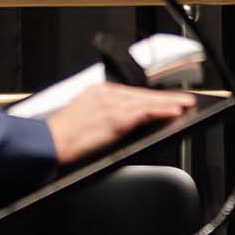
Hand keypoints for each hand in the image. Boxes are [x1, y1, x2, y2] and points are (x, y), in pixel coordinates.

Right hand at [46, 83, 195, 162]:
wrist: (47, 143)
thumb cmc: (62, 138)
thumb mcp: (85, 119)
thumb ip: (105, 116)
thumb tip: (127, 124)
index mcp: (97, 92)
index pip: (131, 93)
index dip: (153, 97)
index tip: (167, 99)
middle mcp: (105, 93)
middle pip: (142, 94)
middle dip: (166, 97)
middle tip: (185, 99)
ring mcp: (111, 104)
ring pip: (148, 101)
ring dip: (170, 103)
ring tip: (186, 105)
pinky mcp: (115, 117)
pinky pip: (145, 112)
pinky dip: (163, 111)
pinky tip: (175, 112)